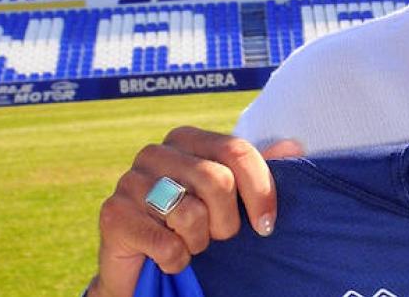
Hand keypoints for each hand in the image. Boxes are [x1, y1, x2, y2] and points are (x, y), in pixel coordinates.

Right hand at [87, 129, 303, 296]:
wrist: (142, 270)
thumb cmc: (194, 226)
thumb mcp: (231, 197)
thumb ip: (258, 170)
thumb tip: (294, 146)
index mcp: (187, 138)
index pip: (237, 151)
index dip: (261, 190)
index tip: (267, 225)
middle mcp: (155, 152)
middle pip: (218, 181)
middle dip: (228, 222)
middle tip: (218, 238)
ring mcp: (129, 181)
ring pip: (191, 213)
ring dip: (200, 241)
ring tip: (191, 243)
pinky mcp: (113, 214)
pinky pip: (166, 243)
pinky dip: (177, 260)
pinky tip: (169, 258)